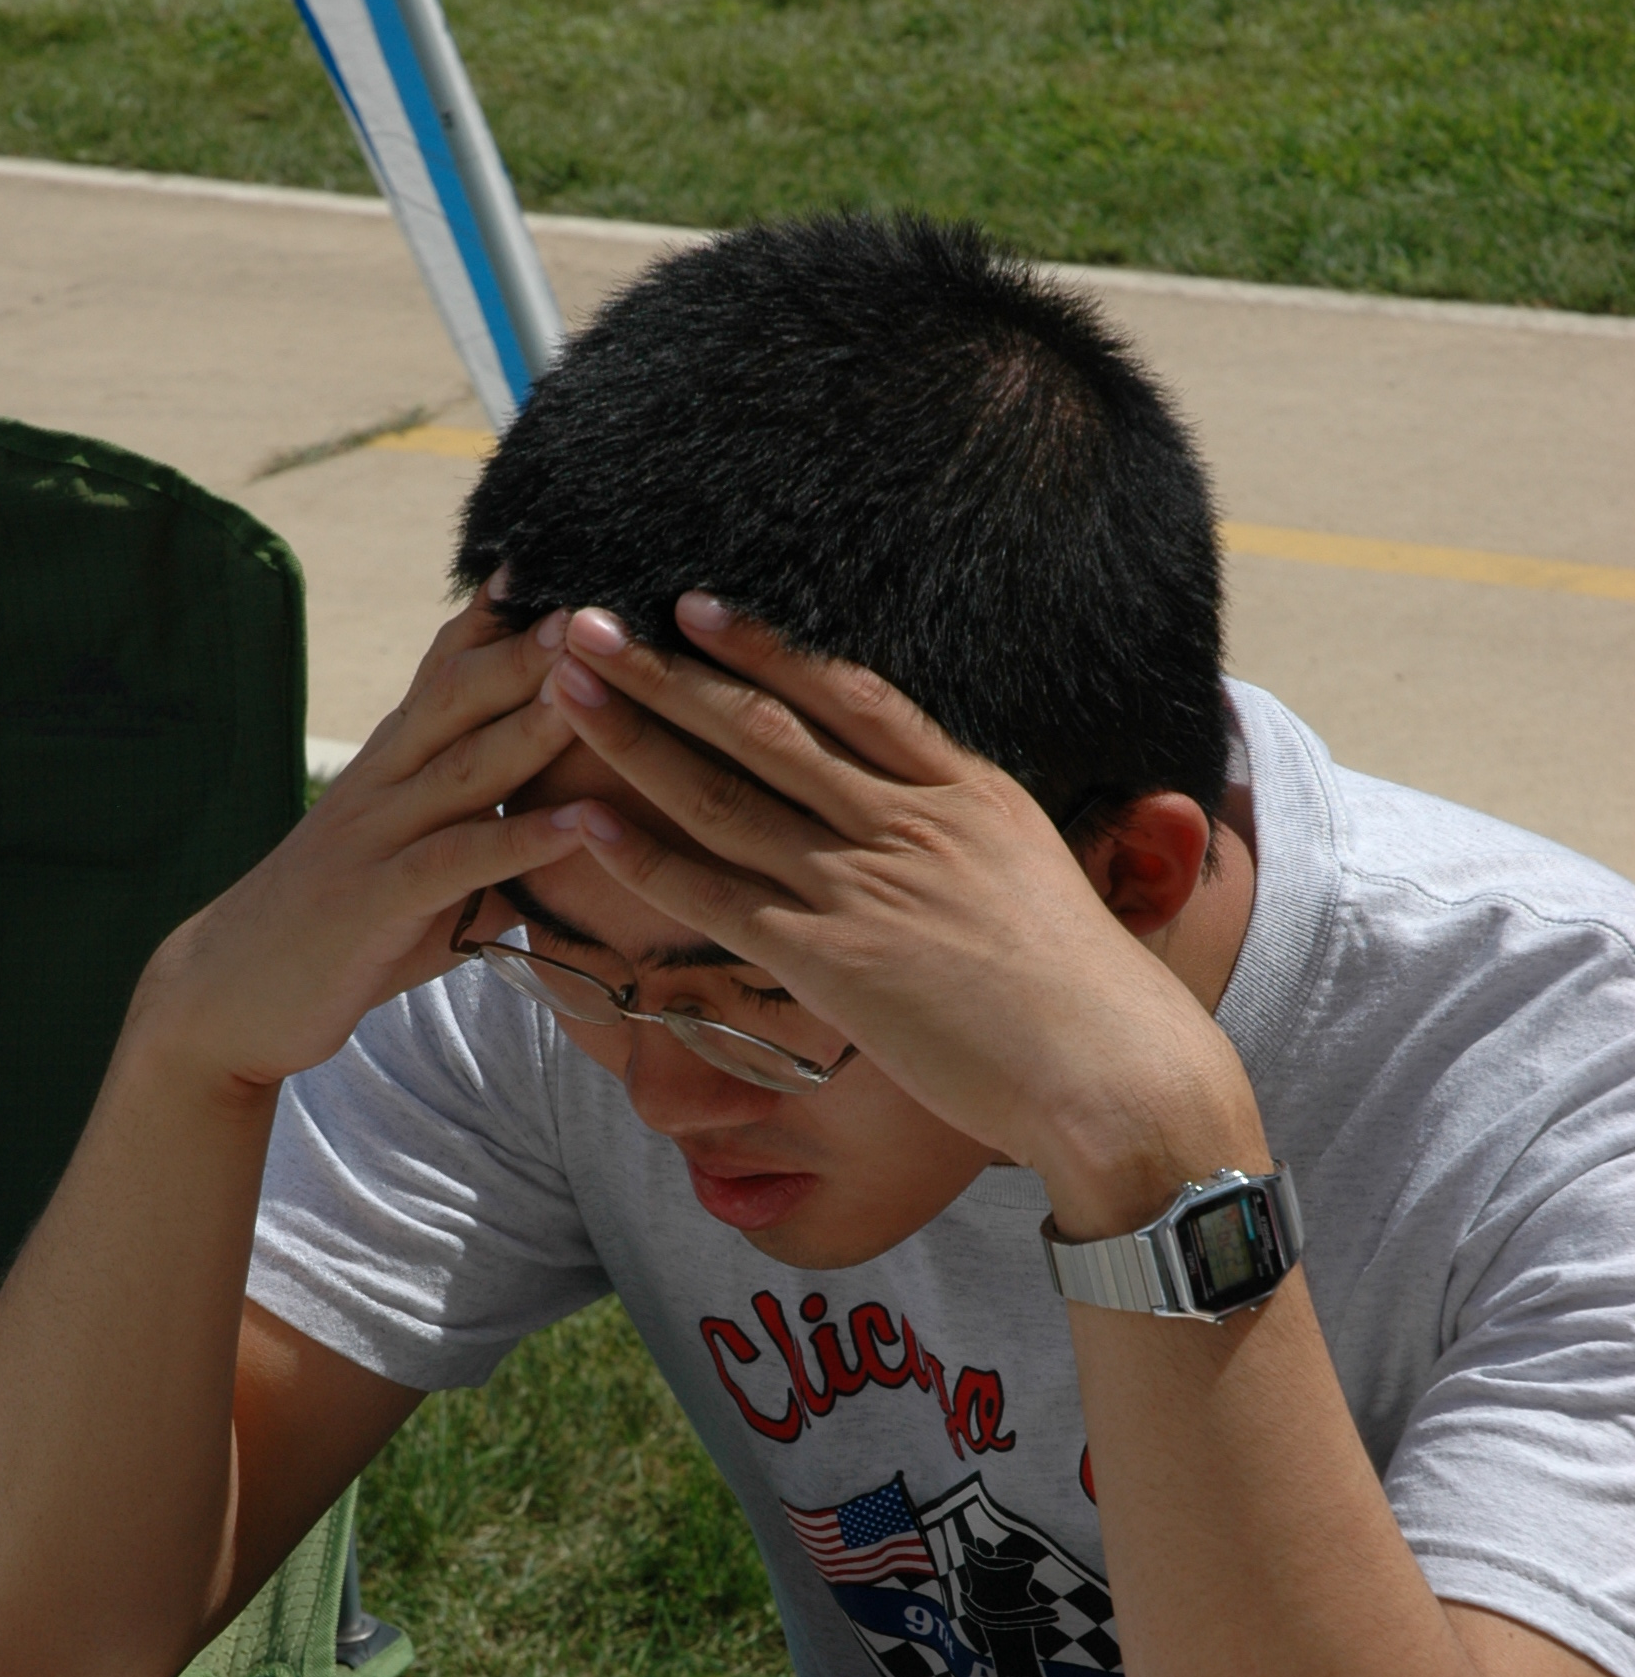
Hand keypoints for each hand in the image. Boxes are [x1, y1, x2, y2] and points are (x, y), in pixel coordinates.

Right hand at [137, 585, 590, 1094]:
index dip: (495, 618)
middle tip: (598, 600)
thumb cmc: (338, 936)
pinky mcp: (375, 901)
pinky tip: (580, 824)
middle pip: (459, 697)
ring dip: (534, 722)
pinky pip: (456, 861)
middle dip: (528, 647)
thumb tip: (567, 834)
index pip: (444, 672)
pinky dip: (521, 840)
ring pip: (463, 766)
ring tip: (596, 683)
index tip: (556, 563)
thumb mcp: (416, 876)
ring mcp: (375, 838)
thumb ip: (483, 844)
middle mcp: (382, 784)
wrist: (228, 995)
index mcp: (390, 767)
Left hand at [544, 596, 1259, 1228]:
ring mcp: (864, 885)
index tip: (697, 606)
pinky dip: (645, 854)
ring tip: (566, 686)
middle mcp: (907, 820)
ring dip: (636, 734)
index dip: (764, 647)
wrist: (1111, 1070)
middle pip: (765, 726)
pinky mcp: (831, 959)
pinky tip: (585, 817)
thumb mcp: (1036, 880)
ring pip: (724, 793)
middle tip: (587, 622)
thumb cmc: (1084, 997)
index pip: (848, 695)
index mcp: (964, 791)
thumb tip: (942, 835)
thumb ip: (973, 842)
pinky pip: (717, 896)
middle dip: (668, 670)